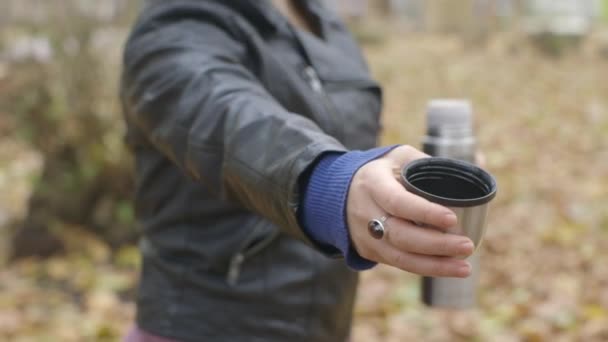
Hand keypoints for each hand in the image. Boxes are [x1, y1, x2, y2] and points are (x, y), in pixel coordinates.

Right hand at [346, 145, 473, 277]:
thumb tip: (478, 164)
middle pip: (400, 234)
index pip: (397, 201)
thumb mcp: (400, 157)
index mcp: (373, 183)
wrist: (340, 192)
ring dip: (435, 264)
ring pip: (400, 256)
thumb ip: (431, 162)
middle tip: (467, 245)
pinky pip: (400, 263)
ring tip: (465, 266)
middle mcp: (366, 211)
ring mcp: (366, 235)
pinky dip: (427, 268)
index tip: (452, 219)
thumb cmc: (383, 171)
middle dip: (435, 244)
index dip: (424, 212)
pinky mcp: (370, 251)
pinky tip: (451, 269)